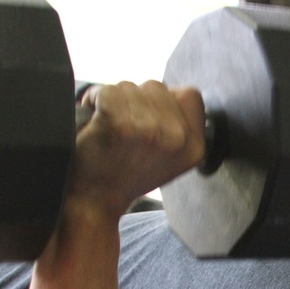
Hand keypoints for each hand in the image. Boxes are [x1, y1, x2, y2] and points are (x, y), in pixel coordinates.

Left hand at [70, 81, 205, 218]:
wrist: (95, 202)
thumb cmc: (128, 176)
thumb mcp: (172, 159)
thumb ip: (181, 127)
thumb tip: (172, 93)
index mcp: (194, 146)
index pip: (189, 95)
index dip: (165, 99)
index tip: (148, 116)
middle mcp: (177, 137)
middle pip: (156, 87)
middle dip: (136, 100)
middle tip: (124, 127)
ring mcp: (149, 129)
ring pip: (130, 87)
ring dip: (114, 100)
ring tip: (109, 127)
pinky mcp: (119, 123)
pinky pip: (107, 91)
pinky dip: (94, 100)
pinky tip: (94, 120)